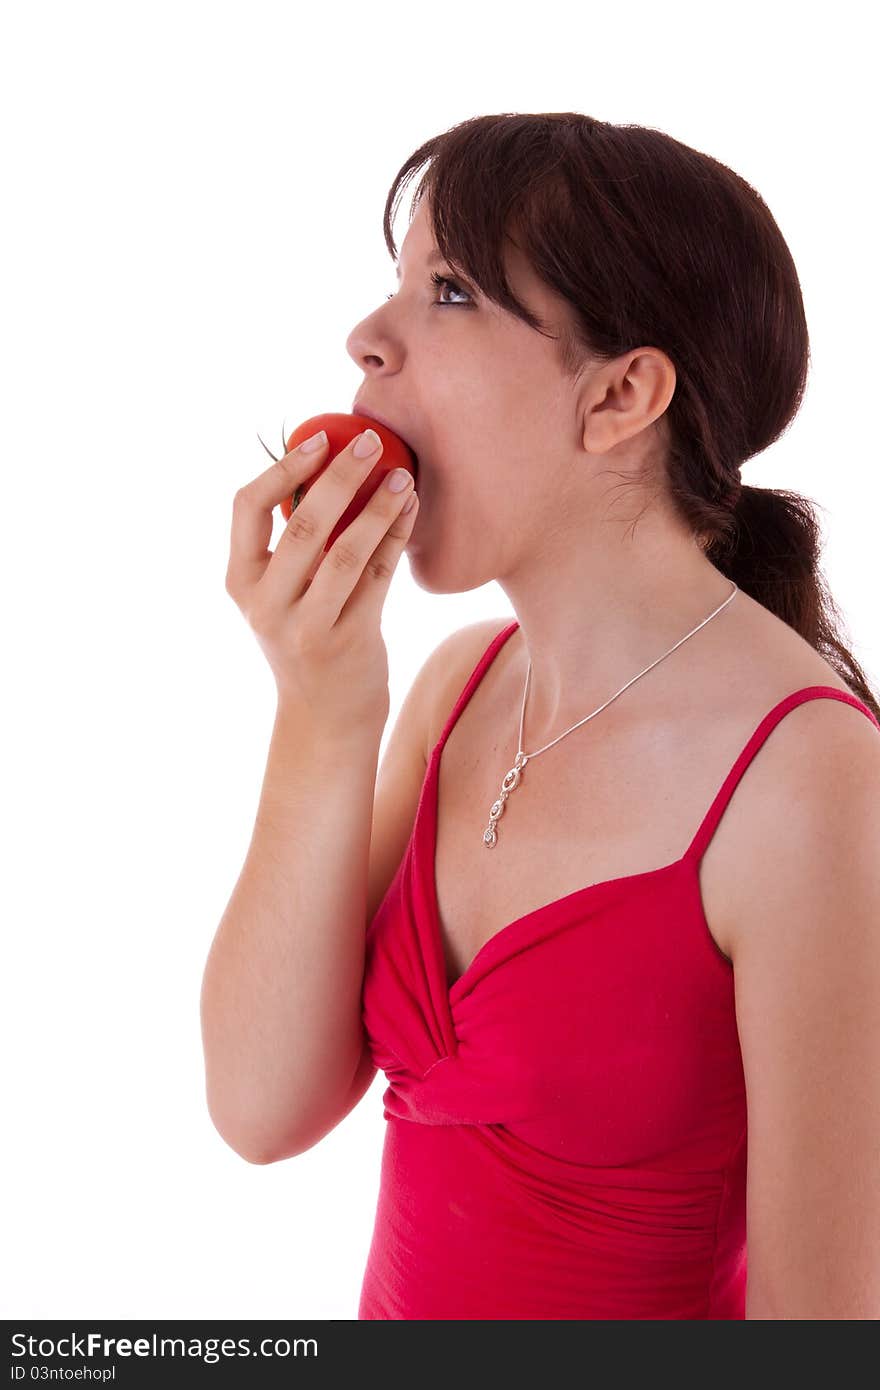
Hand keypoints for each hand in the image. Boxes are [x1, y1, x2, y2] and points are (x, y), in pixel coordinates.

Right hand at [225, 428, 418, 729]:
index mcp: (240, 582)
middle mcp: (266, 605)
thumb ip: (292, 543)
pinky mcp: (349, 640)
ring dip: (378, 507)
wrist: (323, 718)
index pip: (247, 507)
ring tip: (403, 476)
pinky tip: (410, 510)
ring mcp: (306, 626)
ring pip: (346, 552)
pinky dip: (396, 537)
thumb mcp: (280, 595)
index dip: (283, 467)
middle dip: (340, 475)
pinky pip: (378, 577)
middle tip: (370, 440)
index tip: (319, 439)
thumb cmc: (305, 639)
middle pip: (304, 524)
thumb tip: (328, 465)